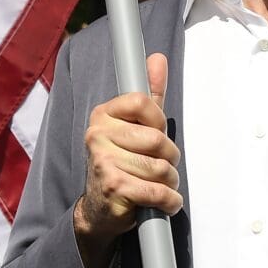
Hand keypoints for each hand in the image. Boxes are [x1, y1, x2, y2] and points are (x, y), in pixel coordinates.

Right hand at [73, 53, 181, 259]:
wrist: (99, 208)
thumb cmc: (121, 162)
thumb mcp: (134, 125)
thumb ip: (149, 93)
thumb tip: (158, 59)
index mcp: (103, 115)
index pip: (143, 103)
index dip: (159, 122)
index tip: (156, 134)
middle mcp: (97, 135)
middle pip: (157, 139)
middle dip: (169, 158)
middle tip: (161, 166)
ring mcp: (103, 161)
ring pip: (161, 167)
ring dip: (170, 182)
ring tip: (160, 185)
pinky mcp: (114, 188)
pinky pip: (158, 191)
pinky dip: (170, 200)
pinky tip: (165, 202)